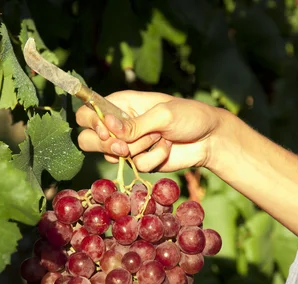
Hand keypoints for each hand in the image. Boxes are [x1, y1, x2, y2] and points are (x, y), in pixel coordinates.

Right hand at [75, 90, 224, 172]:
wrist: (210, 139)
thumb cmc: (189, 116)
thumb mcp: (163, 114)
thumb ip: (135, 124)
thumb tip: (110, 129)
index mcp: (122, 104)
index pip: (87, 112)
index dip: (91, 123)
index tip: (107, 130)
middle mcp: (121, 124)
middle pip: (88, 138)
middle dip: (106, 145)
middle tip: (125, 147)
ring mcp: (129, 144)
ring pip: (111, 155)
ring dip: (137, 149)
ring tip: (157, 139)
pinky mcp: (140, 161)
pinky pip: (136, 165)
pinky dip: (153, 158)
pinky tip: (167, 148)